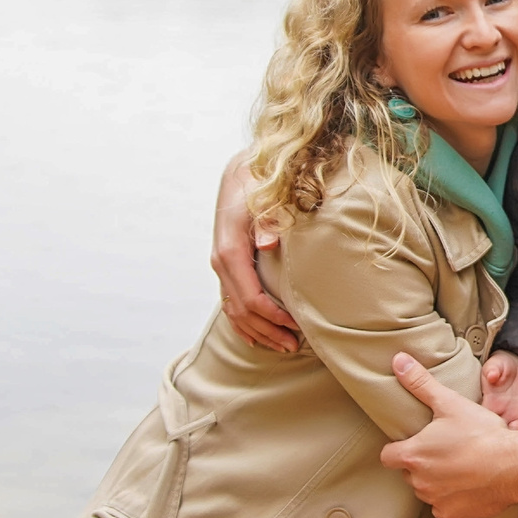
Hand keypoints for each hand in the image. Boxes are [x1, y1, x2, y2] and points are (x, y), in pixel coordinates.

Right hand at [211, 153, 298, 352]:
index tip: (296, 326)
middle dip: (267, 331)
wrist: (242, 171)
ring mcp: (221, 265)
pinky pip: (230, 301)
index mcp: (230, 249)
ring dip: (257, 331)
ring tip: (282, 346)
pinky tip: (256, 336)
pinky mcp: (226, 265)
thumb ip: (269, 219)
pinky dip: (243, 323)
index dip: (272, 317)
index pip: (250, 297)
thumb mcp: (266, 195)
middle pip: (242, 310)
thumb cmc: (258, 183)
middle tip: (294, 346)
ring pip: (234, 310)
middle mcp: (221, 261)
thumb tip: (268, 244)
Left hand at [379, 354, 517, 517]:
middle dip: (420, 463)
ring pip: (427, 490)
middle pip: (409, 473)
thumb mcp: (450, 403)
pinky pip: (444, 507)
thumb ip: (420, 384)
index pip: (388, 456)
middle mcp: (419, 481)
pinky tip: (468, 484)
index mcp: (413, 455)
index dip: (397, 448)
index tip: (412, 442)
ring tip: (458, 465)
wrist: (514, 466)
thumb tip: (399, 362)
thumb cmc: (482, 434)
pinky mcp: (453, 514)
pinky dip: (452, 498)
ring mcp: (436, 500)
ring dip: (436, 481)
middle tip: (443, 450)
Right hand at [479, 350, 517, 430]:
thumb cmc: (500, 366)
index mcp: (489, 407)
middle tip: (517, 435)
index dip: (490, 434)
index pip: (485, 426)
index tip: (498, 435)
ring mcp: (516, 417)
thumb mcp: (494, 365)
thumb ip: (492, 370)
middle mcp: (501, 416)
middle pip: (502, 437)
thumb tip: (492, 375)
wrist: (515, 367)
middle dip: (508, 441)